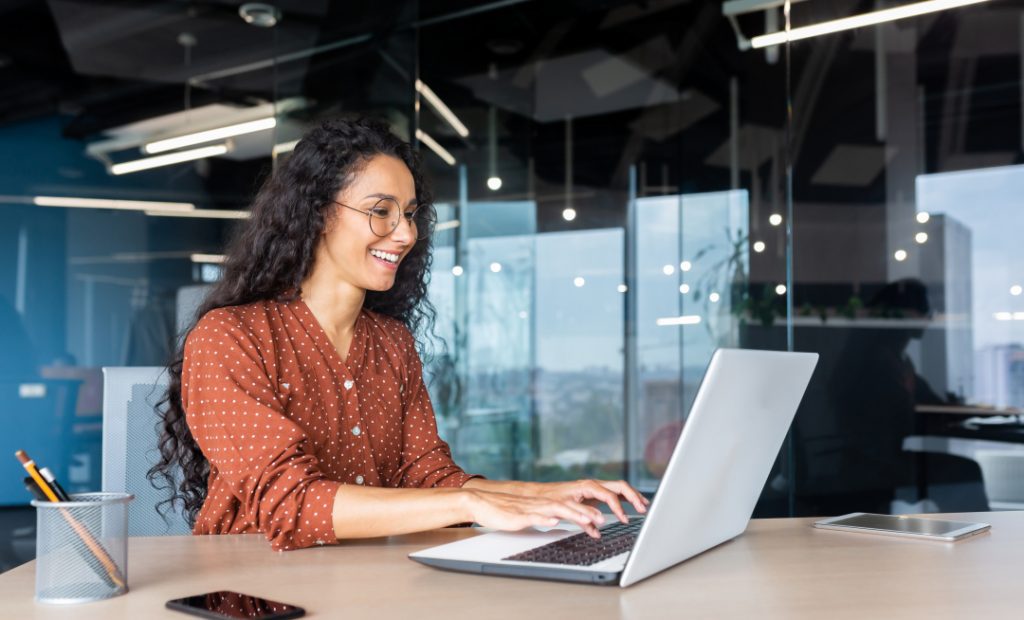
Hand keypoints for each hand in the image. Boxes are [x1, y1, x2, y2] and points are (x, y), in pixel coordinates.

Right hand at [463, 489, 605, 537]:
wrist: (482, 504)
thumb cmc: (505, 511)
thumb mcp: (529, 515)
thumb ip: (544, 516)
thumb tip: (559, 520)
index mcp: (544, 504)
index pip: (570, 506)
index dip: (586, 511)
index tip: (602, 519)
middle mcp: (540, 504)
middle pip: (568, 506)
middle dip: (586, 512)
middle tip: (602, 519)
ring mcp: (530, 509)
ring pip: (555, 509)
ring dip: (572, 514)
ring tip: (587, 519)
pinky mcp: (518, 516)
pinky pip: (534, 516)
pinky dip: (545, 518)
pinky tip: (554, 520)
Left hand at [524, 479, 649, 524]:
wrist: (540, 495)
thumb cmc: (551, 500)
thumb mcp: (566, 510)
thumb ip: (584, 519)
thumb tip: (599, 529)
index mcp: (587, 486)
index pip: (610, 495)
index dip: (619, 508)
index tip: (625, 519)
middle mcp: (593, 484)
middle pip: (620, 486)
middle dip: (633, 496)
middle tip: (643, 509)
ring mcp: (595, 488)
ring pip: (619, 489)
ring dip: (632, 496)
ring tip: (643, 506)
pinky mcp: (594, 494)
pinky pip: (613, 494)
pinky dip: (624, 500)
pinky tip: (631, 507)